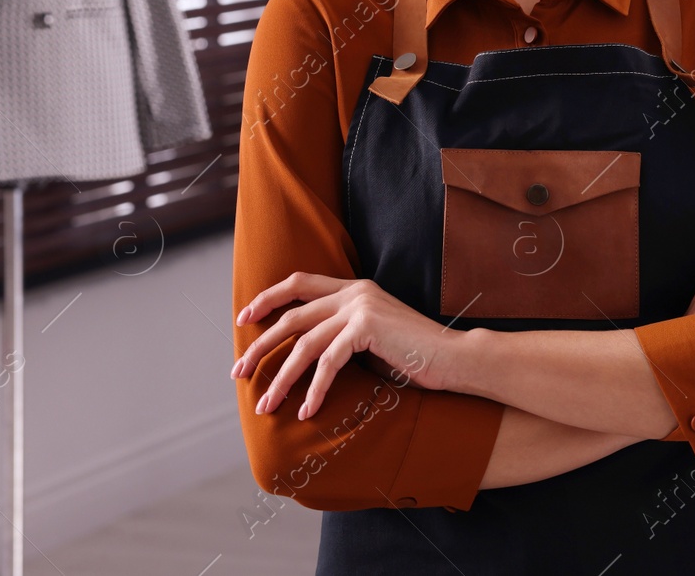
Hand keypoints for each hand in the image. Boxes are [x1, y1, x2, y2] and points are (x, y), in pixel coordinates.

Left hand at [231, 274, 459, 419]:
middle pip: (291, 315)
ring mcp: (361, 307)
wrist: (455, 358)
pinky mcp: (367, 327)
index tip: (244, 320)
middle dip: (260, 346)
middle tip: (239, 372)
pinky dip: (314, 390)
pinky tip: (306, 411)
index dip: (268, 298)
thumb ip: (344, 337)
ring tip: (266, 405)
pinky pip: (328, 363)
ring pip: (304, 343)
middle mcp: (355, 292)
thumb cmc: (417, 356)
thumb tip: (307, 357)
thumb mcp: (373, 340)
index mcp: (356, 288)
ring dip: (280, 378)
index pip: (300, 282)